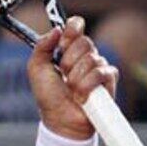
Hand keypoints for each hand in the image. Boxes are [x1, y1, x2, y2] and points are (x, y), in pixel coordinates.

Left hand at [28, 16, 118, 139]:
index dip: (73, 27)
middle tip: (62, 72)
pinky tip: (81, 96)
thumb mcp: (36, 69)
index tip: (65, 38)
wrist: (60, 119)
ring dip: (76, 77)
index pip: (76, 26)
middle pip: (84, 41)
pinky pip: (101, 73)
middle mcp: (85, 55)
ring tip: (70, 89)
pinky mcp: (109, 81)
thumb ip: (42, 47)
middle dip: (69, 59)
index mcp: (67, 49)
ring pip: (92, 58)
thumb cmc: (48, 95)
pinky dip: (87, 86)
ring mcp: (98, 67)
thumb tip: (56, 29)